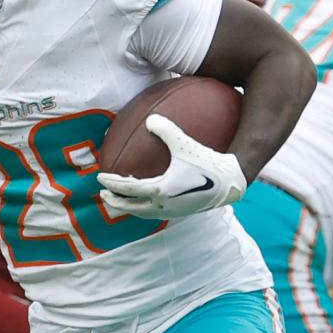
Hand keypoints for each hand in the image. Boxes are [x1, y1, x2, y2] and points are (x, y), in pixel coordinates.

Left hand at [97, 114, 245, 219]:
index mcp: (161, 190)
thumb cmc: (209, 161)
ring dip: (130, 208)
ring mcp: (173, 211)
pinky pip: (157, 213)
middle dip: (115, 202)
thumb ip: (167, 130)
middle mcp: (164, 205)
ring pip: (144, 214)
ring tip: (122, 200)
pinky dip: (145, 208)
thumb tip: (150, 118)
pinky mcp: (183, 212)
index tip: (99, 177)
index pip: (128, 189)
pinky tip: (147, 199)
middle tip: (103, 194)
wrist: (233, 182)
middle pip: (131, 208)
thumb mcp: (186, 144)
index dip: (112, 183)